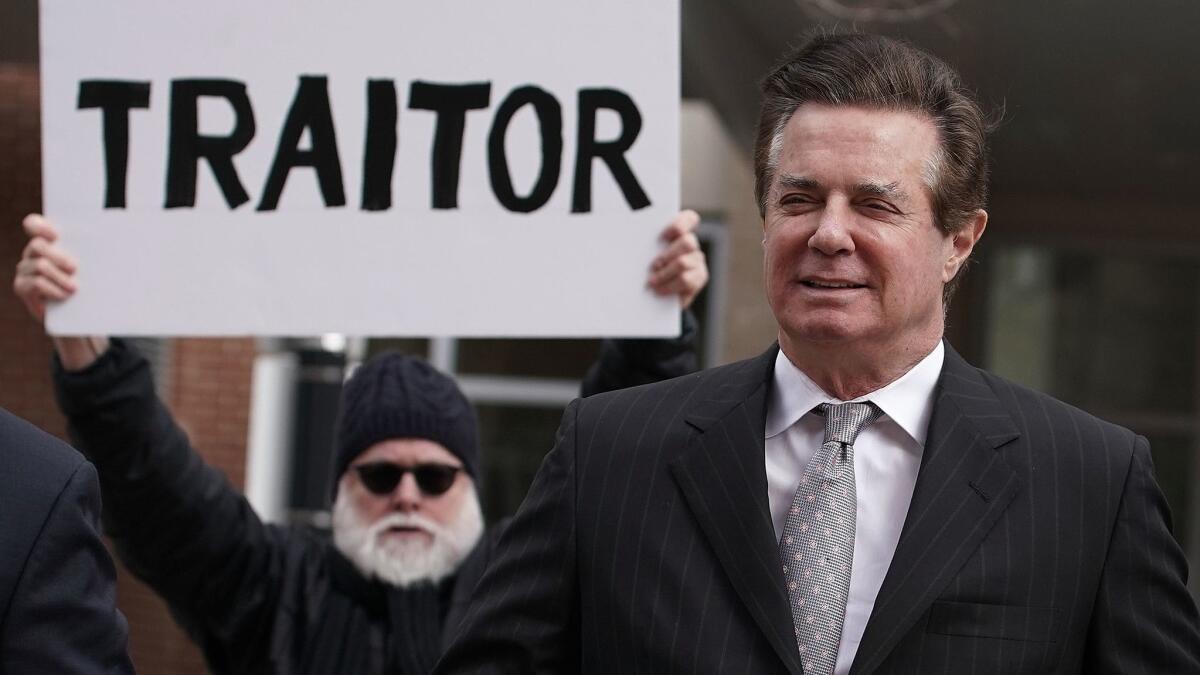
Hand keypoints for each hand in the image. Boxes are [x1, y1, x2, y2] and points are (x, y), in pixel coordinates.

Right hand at [13, 214, 107, 369]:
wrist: (78, 314)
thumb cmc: (90, 285)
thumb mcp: (94, 267)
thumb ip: (98, 252)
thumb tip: (122, 240)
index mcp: (48, 242)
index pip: (33, 224)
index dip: (41, 226)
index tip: (56, 235)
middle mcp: (33, 253)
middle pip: (38, 245)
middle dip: (58, 256)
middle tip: (75, 267)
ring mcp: (25, 269)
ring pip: (39, 265)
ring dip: (59, 277)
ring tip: (74, 288)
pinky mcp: (22, 287)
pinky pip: (34, 284)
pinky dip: (52, 290)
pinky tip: (63, 296)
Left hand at [648, 209, 707, 309]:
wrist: (653, 294)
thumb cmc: (644, 268)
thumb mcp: (642, 253)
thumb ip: (642, 244)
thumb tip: (629, 241)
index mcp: (678, 232)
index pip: (689, 219)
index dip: (679, 224)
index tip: (662, 236)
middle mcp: (690, 244)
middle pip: (687, 242)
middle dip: (668, 254)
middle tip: (653, 265)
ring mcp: (697, 260)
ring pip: (684, 263)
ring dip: (665, 273)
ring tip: (652, 282)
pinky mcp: (699, 278)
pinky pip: (687, 281)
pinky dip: (670, 286)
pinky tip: (660, 290)